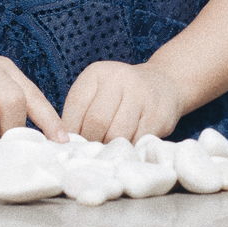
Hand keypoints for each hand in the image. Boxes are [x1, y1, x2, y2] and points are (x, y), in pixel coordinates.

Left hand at [60, 60, 183, 142]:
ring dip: (110, 149)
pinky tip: (126, 149)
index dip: (71, 131)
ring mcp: (141, 95)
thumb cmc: (121, 93)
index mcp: (97, 73)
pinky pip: (137, 140)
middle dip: (91, 142)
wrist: (163, 83)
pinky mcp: (158, 114)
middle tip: (91, 153)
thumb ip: (80, 112)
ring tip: (107, 153)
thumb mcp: (97, 92)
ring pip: (117, 134)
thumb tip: (64, 142)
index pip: (77, 106)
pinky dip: (128, 150)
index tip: (71, 145)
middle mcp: (119, 79)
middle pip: (97, 122)